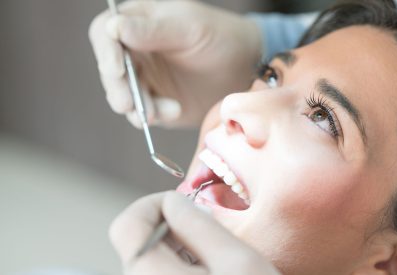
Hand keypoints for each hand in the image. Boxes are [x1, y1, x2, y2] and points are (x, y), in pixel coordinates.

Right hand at [89, 0, 260, 127]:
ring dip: (137, 107)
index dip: (105, 52)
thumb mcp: (189, 29)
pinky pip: (143, 113)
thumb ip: (152, 30)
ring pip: (123, 95)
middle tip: (127, 104)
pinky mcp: (155, 102)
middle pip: (109, 70)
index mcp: (139, 23)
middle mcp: (136, 51)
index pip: (106, 33)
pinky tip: (175, 111)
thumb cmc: (220, 38)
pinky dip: (154, 116)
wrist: (244, 70)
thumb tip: (114, 27)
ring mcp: (145, 79)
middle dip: (117, 88)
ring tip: (163, 111)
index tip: (116, 69)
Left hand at [109, 191, 281, 274]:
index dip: (153, 205)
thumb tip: (174, 202)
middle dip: (170, 228)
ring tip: (212, 260)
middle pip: (137, 244)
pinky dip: (178, 269)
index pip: (126, 226)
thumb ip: (200, 225)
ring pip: (149, 262)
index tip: (184, 205)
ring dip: (177, 249)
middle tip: (208, 233)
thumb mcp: (238, 263)